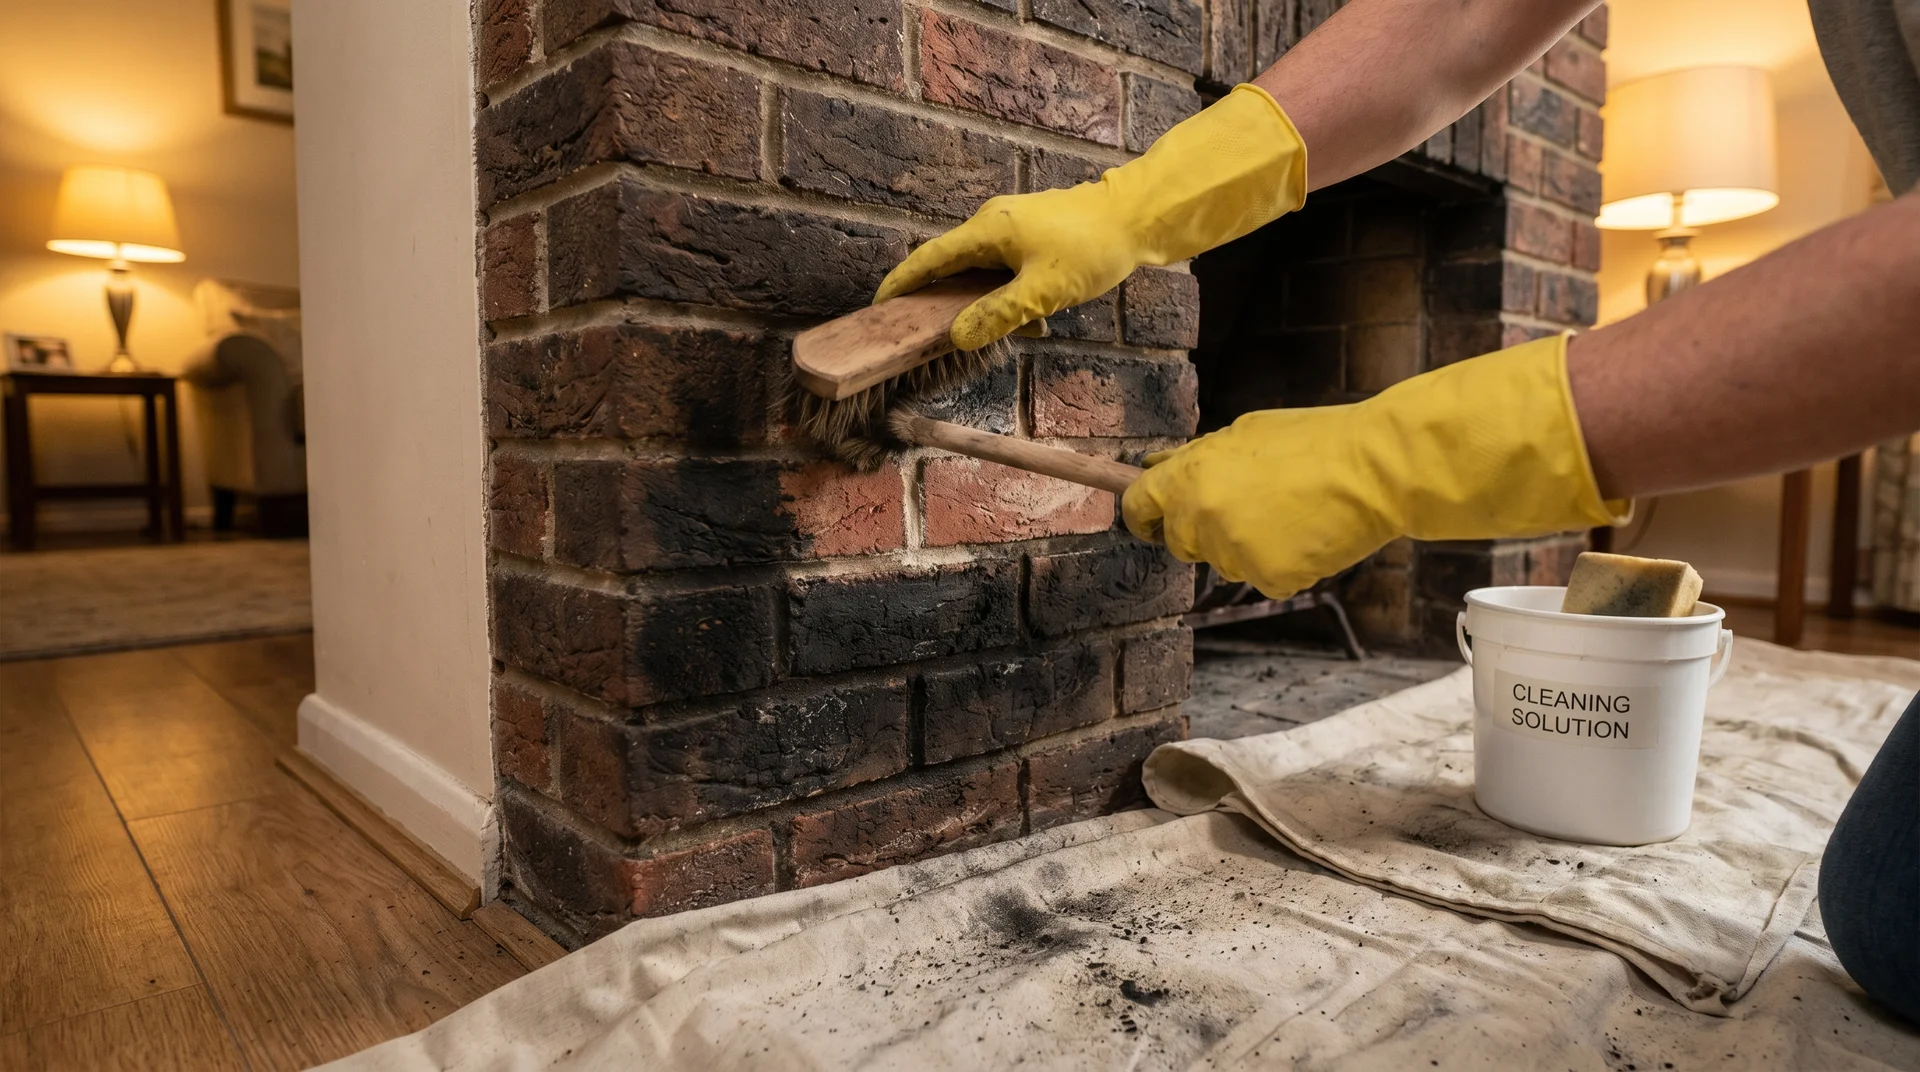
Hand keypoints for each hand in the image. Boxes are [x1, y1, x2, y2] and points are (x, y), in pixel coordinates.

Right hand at [874, 85, 1308, 350]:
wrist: (1137, 216)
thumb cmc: (1090, 249)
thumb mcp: (1042, 291)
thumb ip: (997, 315)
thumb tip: (957, 336)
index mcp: (986, 230)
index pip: (929, 259)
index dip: (901, 283)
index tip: (879, 306)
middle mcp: (992, 224)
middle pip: (950, 265)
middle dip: (936, 299)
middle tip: (921, 331)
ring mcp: (1013, 227)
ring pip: (981, 271)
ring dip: (980, 302)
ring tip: (984, 332)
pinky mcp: (1033, 235)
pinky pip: (1005, 268)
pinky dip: (1006, 294)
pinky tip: (1030, 320)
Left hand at [1121, 334, 1629, 597]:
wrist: (1374, 470)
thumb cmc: (1314, 442)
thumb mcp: (1242, 434)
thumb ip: (1196, 459)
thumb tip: (1156, 469)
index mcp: (1190, 477)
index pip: (1138, 507)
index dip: (1145, 514)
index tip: (1153, 518)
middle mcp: (1202, 518)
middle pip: (1181, 541)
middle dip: (1203, 530)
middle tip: (1249, 508)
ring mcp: (1234, 553)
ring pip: (1226, 562)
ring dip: (1248, 547)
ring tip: (1292, 513)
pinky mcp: (1268, 580)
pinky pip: (1264, 580)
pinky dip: (1284, 565)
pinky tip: (1309, 536)